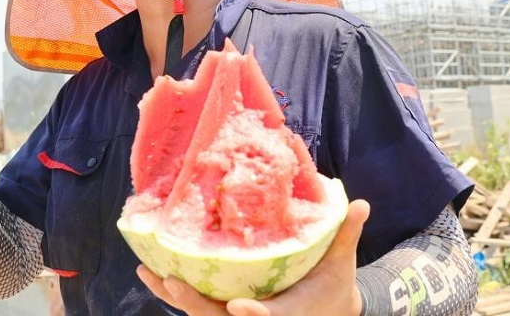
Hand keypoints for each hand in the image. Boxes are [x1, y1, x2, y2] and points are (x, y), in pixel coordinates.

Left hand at [138, 199, 370, 315]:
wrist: (326, 307)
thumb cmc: (332, 283)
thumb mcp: (341, 261)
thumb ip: (347, 234)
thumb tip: (362, 203)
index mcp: (289, 312)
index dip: (253, 315)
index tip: (237, 306)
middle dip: (197, 304)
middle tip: (173, 282)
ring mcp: (240, 315)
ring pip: (203, 313)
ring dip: (176, 296)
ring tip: (147, 273)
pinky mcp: (227, 308)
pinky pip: (199, 302)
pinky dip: (176, 291)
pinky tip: (153, 273)